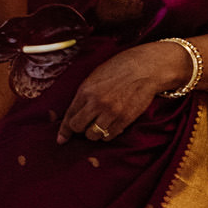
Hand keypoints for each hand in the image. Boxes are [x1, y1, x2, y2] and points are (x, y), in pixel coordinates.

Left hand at [59, 38, 207, 145]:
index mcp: (86, 90)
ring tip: (99, 125)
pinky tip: (110, 126)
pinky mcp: (125, 119)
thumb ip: (85, 93)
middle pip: (78, 128)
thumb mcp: (96, 76)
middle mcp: (96, 103)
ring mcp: (111, 113)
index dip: (64, 130)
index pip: (69, 115)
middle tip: (84, 126)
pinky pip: (110, 136)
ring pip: (93, 136)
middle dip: (79, 129)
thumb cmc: (121, 68)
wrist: (146, 68)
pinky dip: (107, 135)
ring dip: (94, 133)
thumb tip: (75, 110)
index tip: (61, 139)